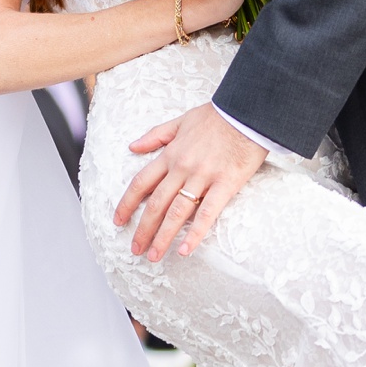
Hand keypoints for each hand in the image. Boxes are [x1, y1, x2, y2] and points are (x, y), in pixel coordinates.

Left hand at [115, 102, 267, 260]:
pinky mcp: (225, 184)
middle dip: (143, 229)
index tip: (118, 220)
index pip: (141, 183)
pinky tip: (186, 250)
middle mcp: (182, 168)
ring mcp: (203, 177)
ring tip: (154, 256)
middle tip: (135, 249)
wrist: (248, 110)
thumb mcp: (181, 120)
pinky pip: (208, 213)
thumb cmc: (217, 115)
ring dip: (163, 236)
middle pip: (156, 203)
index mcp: (170, 154)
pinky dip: (196, 233)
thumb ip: (156, 135)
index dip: (127, 204)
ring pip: (177, 212)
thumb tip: (133, 146)